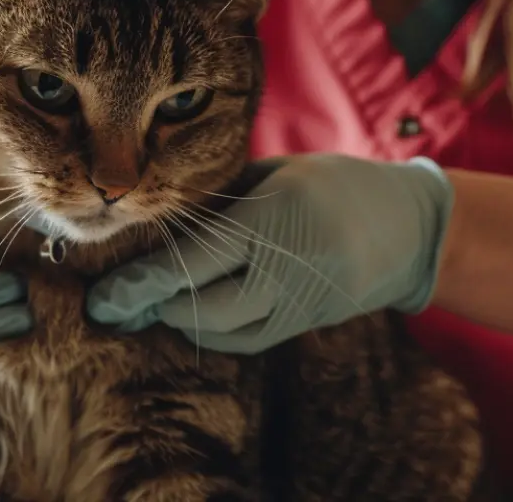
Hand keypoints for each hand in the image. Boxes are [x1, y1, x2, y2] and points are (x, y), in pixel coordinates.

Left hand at [85, 154, 453, 353]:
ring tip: (153, 304)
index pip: (193, 260)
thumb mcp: (276, 173)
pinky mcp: (308, 324)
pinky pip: (249, 339)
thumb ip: (223, 200)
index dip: (142, 282)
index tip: (104, 297)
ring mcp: (301, 302)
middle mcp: (287, 266)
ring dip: (182, 322)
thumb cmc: (332, 185)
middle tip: (118, 302)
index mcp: (273, 217)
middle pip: (204, 308)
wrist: (408, 227)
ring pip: (225, 332)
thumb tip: (155, 224)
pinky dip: (215, 331)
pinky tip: (194, 313)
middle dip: (155, 308)